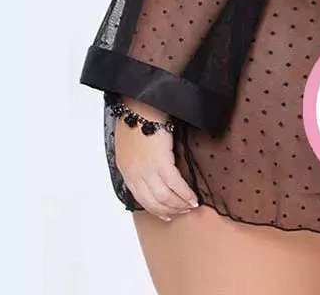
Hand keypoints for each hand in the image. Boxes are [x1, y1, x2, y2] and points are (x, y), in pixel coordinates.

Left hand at [114, 99, 199, 221]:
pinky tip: (193, 198)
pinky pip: (175, 185)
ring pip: (164, 197)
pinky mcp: (160, 163)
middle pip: (153, 201)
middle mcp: (135, 174)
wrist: (140, 105)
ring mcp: (147, 170)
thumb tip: (148, 171)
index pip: (141, 198)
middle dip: (169, 209)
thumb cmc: (136, 118)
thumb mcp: (130, 145)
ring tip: (190, 206)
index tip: (166, 213)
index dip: (155, 208)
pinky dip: (185, 194)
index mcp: (126, 170)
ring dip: (179, 205)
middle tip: (182, 212)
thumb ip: (136, 161)